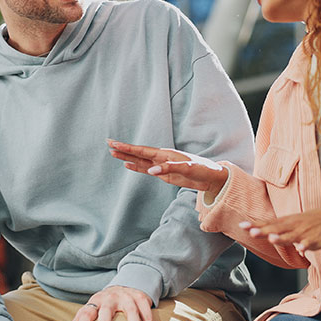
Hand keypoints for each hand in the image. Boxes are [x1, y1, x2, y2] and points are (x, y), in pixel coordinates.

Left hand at [67, 286, 155, 320]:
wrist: (125, 286)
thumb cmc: (104, 306)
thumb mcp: (91, 311)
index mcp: (95, 302)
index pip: (86, 314)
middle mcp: (110, 298)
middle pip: (106, 310)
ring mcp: (127, 296)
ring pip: (131, 311)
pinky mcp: (141, 298)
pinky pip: (147, 314)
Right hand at [108, 140, 227, 195]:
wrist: (211, 177)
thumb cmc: (202, 169)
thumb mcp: (187, 168)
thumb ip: (169, 168)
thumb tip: (151, 171)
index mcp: (166, 154)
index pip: (142, 150)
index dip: (128, 147)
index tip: (115, 143)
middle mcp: (161, 158)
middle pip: (138, 153)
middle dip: (124, 149)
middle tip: (109, 144)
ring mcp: (162, 166)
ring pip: (140, 161)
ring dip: (127, 157)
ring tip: (113, 153)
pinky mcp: (164, 174)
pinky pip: (146, 169)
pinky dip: (136, 167)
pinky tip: (127, 165)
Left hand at [240, 208, 320, 252]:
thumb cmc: (314, 221)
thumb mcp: (295, 222)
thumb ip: (281, 229)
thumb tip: (268, 235)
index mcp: (288, 221)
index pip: (269, 223)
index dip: (256, 224)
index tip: (242, 225)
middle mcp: (294, 226)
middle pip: (276, 229)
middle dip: (264, 231)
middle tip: (251, 232)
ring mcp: (305, 233)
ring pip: (291, 236)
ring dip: (282, 238)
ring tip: (272, 239)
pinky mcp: (316, 240)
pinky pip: (310, 244)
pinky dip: (306, 246)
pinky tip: (301, 249)